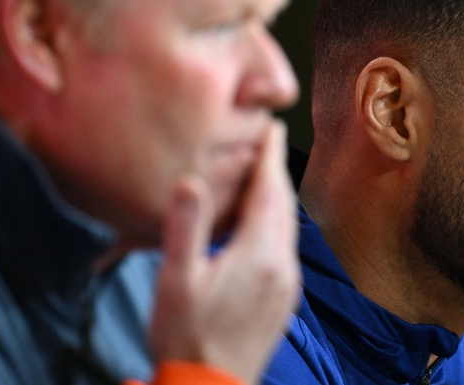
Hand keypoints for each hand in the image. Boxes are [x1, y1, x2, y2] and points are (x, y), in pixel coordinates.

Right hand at [148, 120, 300, 383]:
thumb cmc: (187, 338)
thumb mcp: (176, 281)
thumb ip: (185, 228)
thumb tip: (191, 181)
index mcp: (259, 255)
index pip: (269, 192)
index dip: (268, 156)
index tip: (269, 126)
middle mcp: (282, 266)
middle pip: (283, 205)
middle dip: (275, 170)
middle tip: (267, 139)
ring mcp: (286, 284)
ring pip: (287, 226)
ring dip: (276, 196)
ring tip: (263, 173)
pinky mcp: (283, 298)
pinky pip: (285, 245)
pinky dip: (275, 221)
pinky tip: (259, 223)